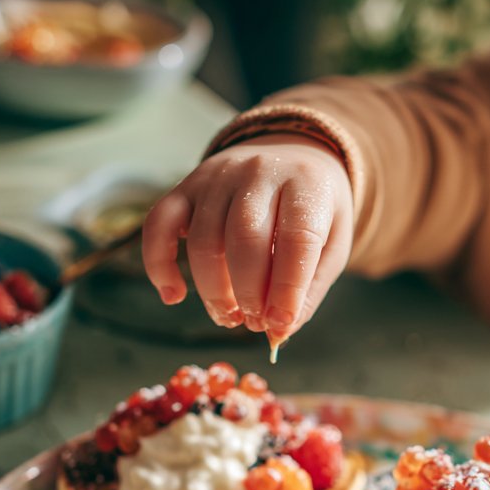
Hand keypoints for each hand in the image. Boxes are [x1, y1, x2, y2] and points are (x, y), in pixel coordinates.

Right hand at [142, 134, 352, 343]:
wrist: (289, 157)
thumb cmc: (311, 213)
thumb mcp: (330, 247)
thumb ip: (307, 291)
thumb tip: (277, 332)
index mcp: (307, 184)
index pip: (297, 238)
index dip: (287, 288)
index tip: (279, 324)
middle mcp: (260, 171)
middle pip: (245, 238)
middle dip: (249, 292)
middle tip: (255, 323)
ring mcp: (218, 176)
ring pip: (204, 239)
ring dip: (212, 290)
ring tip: (230, 317)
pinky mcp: (186, 186)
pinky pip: (159, 224)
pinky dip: (159, 264)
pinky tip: (174, 295)